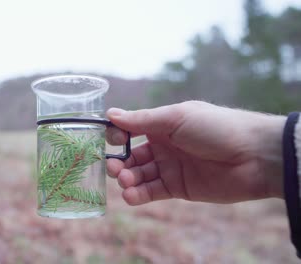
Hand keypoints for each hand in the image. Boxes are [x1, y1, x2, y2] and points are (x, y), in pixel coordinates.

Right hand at [106, 101, 285, 204]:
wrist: (253, 156)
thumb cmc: (216, 127)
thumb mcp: (176, 118)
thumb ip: (142, 120)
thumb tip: (110, 114)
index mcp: (162, 124)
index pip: (130, 130)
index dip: (117, 136)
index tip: (111, 141)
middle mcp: (163, 145)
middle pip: (131, 156)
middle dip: (119, 162)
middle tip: (115, 169)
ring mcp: (170, 168)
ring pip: (139, 175)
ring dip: (127, 179)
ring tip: (126, 182)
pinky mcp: (177, 188)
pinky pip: (152, 192)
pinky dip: (138, 194)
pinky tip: (130, 195)